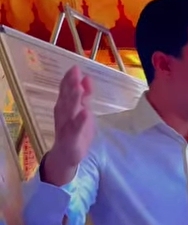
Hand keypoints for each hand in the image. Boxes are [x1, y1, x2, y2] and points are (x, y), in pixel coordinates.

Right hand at [44, 66, 94, 185]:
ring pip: (69, 111)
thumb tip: (87, 77)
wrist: (67, 157)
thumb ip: (85, 96)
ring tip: (79, 88)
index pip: (66, 90)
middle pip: (67, 98)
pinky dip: (80, 121)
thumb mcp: (83, 111)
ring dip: (74, 99)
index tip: (74, 67)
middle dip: (70, 85)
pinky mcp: (71, 138)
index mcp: (66, 107)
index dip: (69, 79)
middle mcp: (64, 114)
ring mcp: (66, 126)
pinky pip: (75, 129)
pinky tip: (85, 113)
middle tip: (74, 71)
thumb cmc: (76, 132)